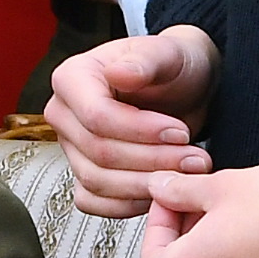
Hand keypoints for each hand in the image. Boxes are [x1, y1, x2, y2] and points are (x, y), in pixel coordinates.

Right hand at [45, 26, 217, 212]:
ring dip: (146, 184)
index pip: (95, 116)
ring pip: (97, 182)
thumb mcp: (168, 53)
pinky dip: (130, 203)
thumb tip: (118, 73)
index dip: (140, 131)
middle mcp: (64, 114)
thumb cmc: (173, 66)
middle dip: (152, 160)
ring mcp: (71, 147)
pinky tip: (161, 190)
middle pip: (99, 152)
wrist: (184, 88)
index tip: (180, 132)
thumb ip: (145, 60)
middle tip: (194, 158)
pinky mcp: (83, 174)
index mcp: (72, 78)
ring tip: (187, 172)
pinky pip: (95, 202)